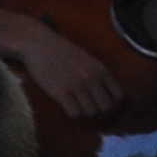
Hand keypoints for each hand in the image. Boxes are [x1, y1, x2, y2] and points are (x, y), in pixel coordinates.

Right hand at [5, 19, 123, 118]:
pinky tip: (67, 105)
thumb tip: (107, 92)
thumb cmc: (61, 50)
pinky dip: (72, 112)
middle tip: (90, 106)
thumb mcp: (86, 58)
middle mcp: (91, 78)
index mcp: (100, 69)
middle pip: (106, 106)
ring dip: (85, 111)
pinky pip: (74, 113)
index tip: (104, 102)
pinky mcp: (61, 92)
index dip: (112, 101)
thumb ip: (98, 73)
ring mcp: (76, 86)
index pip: (118, 95)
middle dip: (99, 109)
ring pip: (91, 112)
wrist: (38, 43)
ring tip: (77, 105)